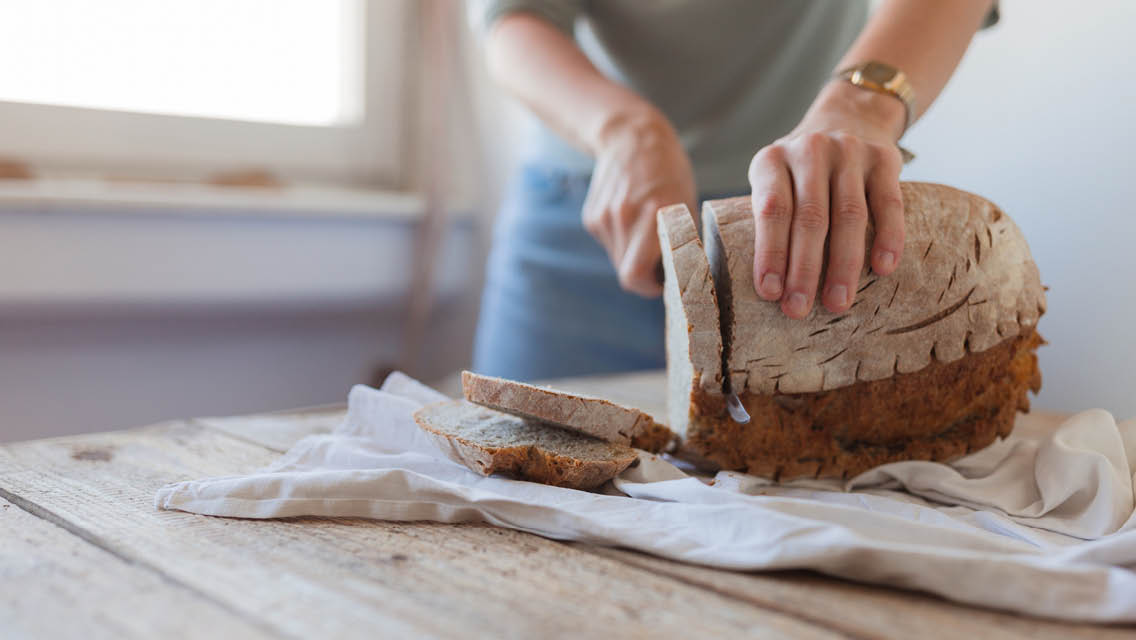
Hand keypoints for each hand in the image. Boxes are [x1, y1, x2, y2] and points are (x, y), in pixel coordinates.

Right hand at [583, 110, 695, 296]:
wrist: (630, 136)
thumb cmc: (669, 171)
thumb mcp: (686, 203)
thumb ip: (679, 240)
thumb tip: (679, 276)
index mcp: (654, 213)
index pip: (636, 275)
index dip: (649, 287)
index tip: (662, 283)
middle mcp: (624, 216)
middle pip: (626, 272)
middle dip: (643, 273)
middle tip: (659, 261)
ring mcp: (603, 216)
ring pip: (617, 259)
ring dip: (631, 254)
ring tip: (645, 231)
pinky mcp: (591, 216)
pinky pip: (608, 243)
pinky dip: (620, 239)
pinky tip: (629, 217)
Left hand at [748, 81, 907, 317]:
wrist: (849, 116)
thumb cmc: (801, 171)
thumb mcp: (775, 180)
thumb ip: (770, 219)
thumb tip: (770, 286)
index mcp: (772, 160)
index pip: (771, 210)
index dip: (770, 253)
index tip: (769, 292)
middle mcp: (810, 151)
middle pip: (810, 218)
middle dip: (804, 270)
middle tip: (798, 309)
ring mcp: (850, 152)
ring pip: (849, 215)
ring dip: (843, 265)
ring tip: (837, 303)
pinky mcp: (885, 159)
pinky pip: (889, 203)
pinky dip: (888, 238)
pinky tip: (883, 269)